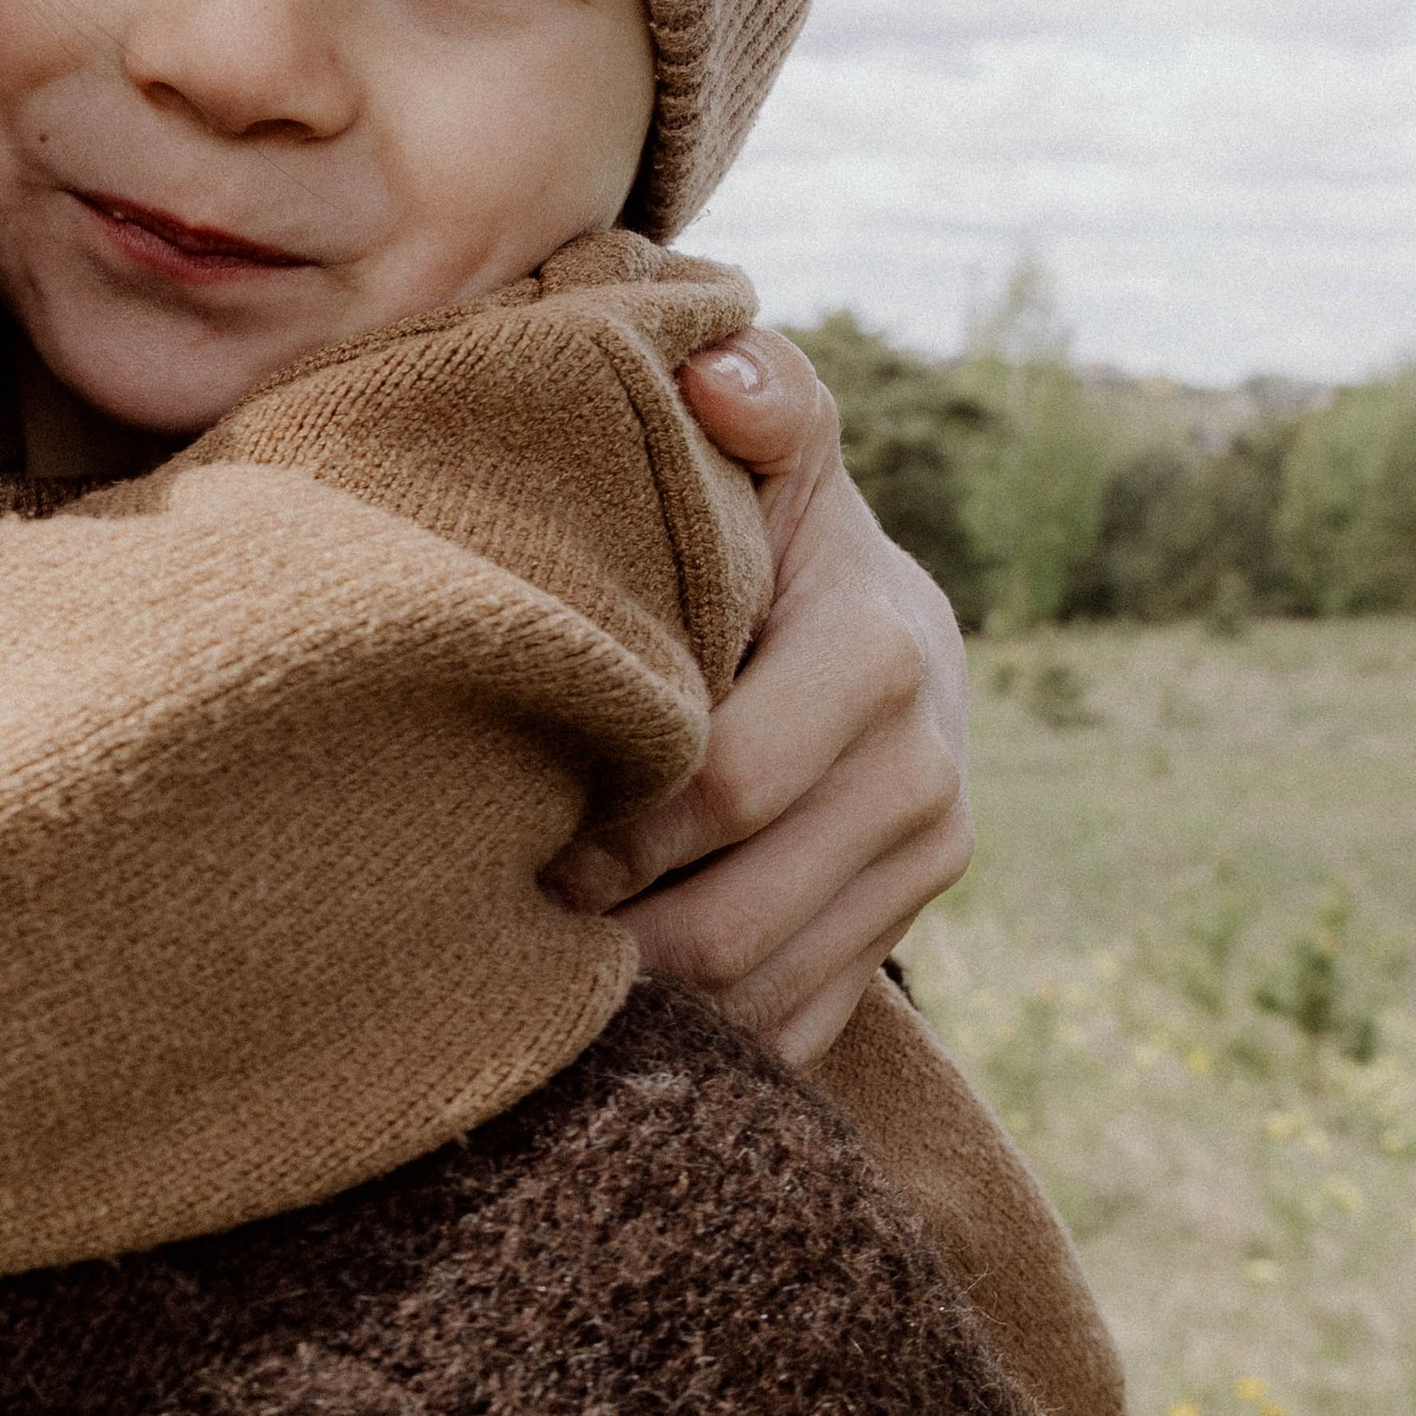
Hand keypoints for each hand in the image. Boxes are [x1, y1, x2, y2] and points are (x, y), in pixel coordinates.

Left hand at [550, 329, 971, 1062]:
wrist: (871, 626)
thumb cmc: (768, 530)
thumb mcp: (769, 455)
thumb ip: (753, 399)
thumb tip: (718, 370)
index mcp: (881, 651)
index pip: (721, 784)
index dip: (602, 825)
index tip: (506, 830)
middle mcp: (926, 776)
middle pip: (734, 923)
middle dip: (603, 939)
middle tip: (489, 929)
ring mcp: (923, 875)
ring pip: (756, 1000)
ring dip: (636, 1008)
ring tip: (526, 980)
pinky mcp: (898, 942)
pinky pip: (787, 1039)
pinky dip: (690, 1045)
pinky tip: (603, 1013)